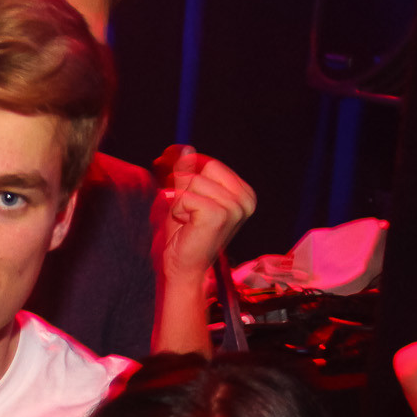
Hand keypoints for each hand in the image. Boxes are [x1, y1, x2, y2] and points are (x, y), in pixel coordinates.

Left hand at [151, 146, 256, 282]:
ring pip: (193, 181)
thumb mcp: (183, 197)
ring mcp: (234, 207)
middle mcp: (244, 199)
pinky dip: (178, 210)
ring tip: (187, 222)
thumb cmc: (183, 236)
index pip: (210, 163)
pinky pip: (186, 196)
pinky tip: (186, 226)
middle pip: (204, 167)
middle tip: (184, 211)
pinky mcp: (218, 214)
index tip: (173, 181)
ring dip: (180, 202)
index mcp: (242, 193)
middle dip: (185, 186)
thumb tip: (184, 148)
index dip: (187, 170)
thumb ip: (185, 173)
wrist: (182, 269)